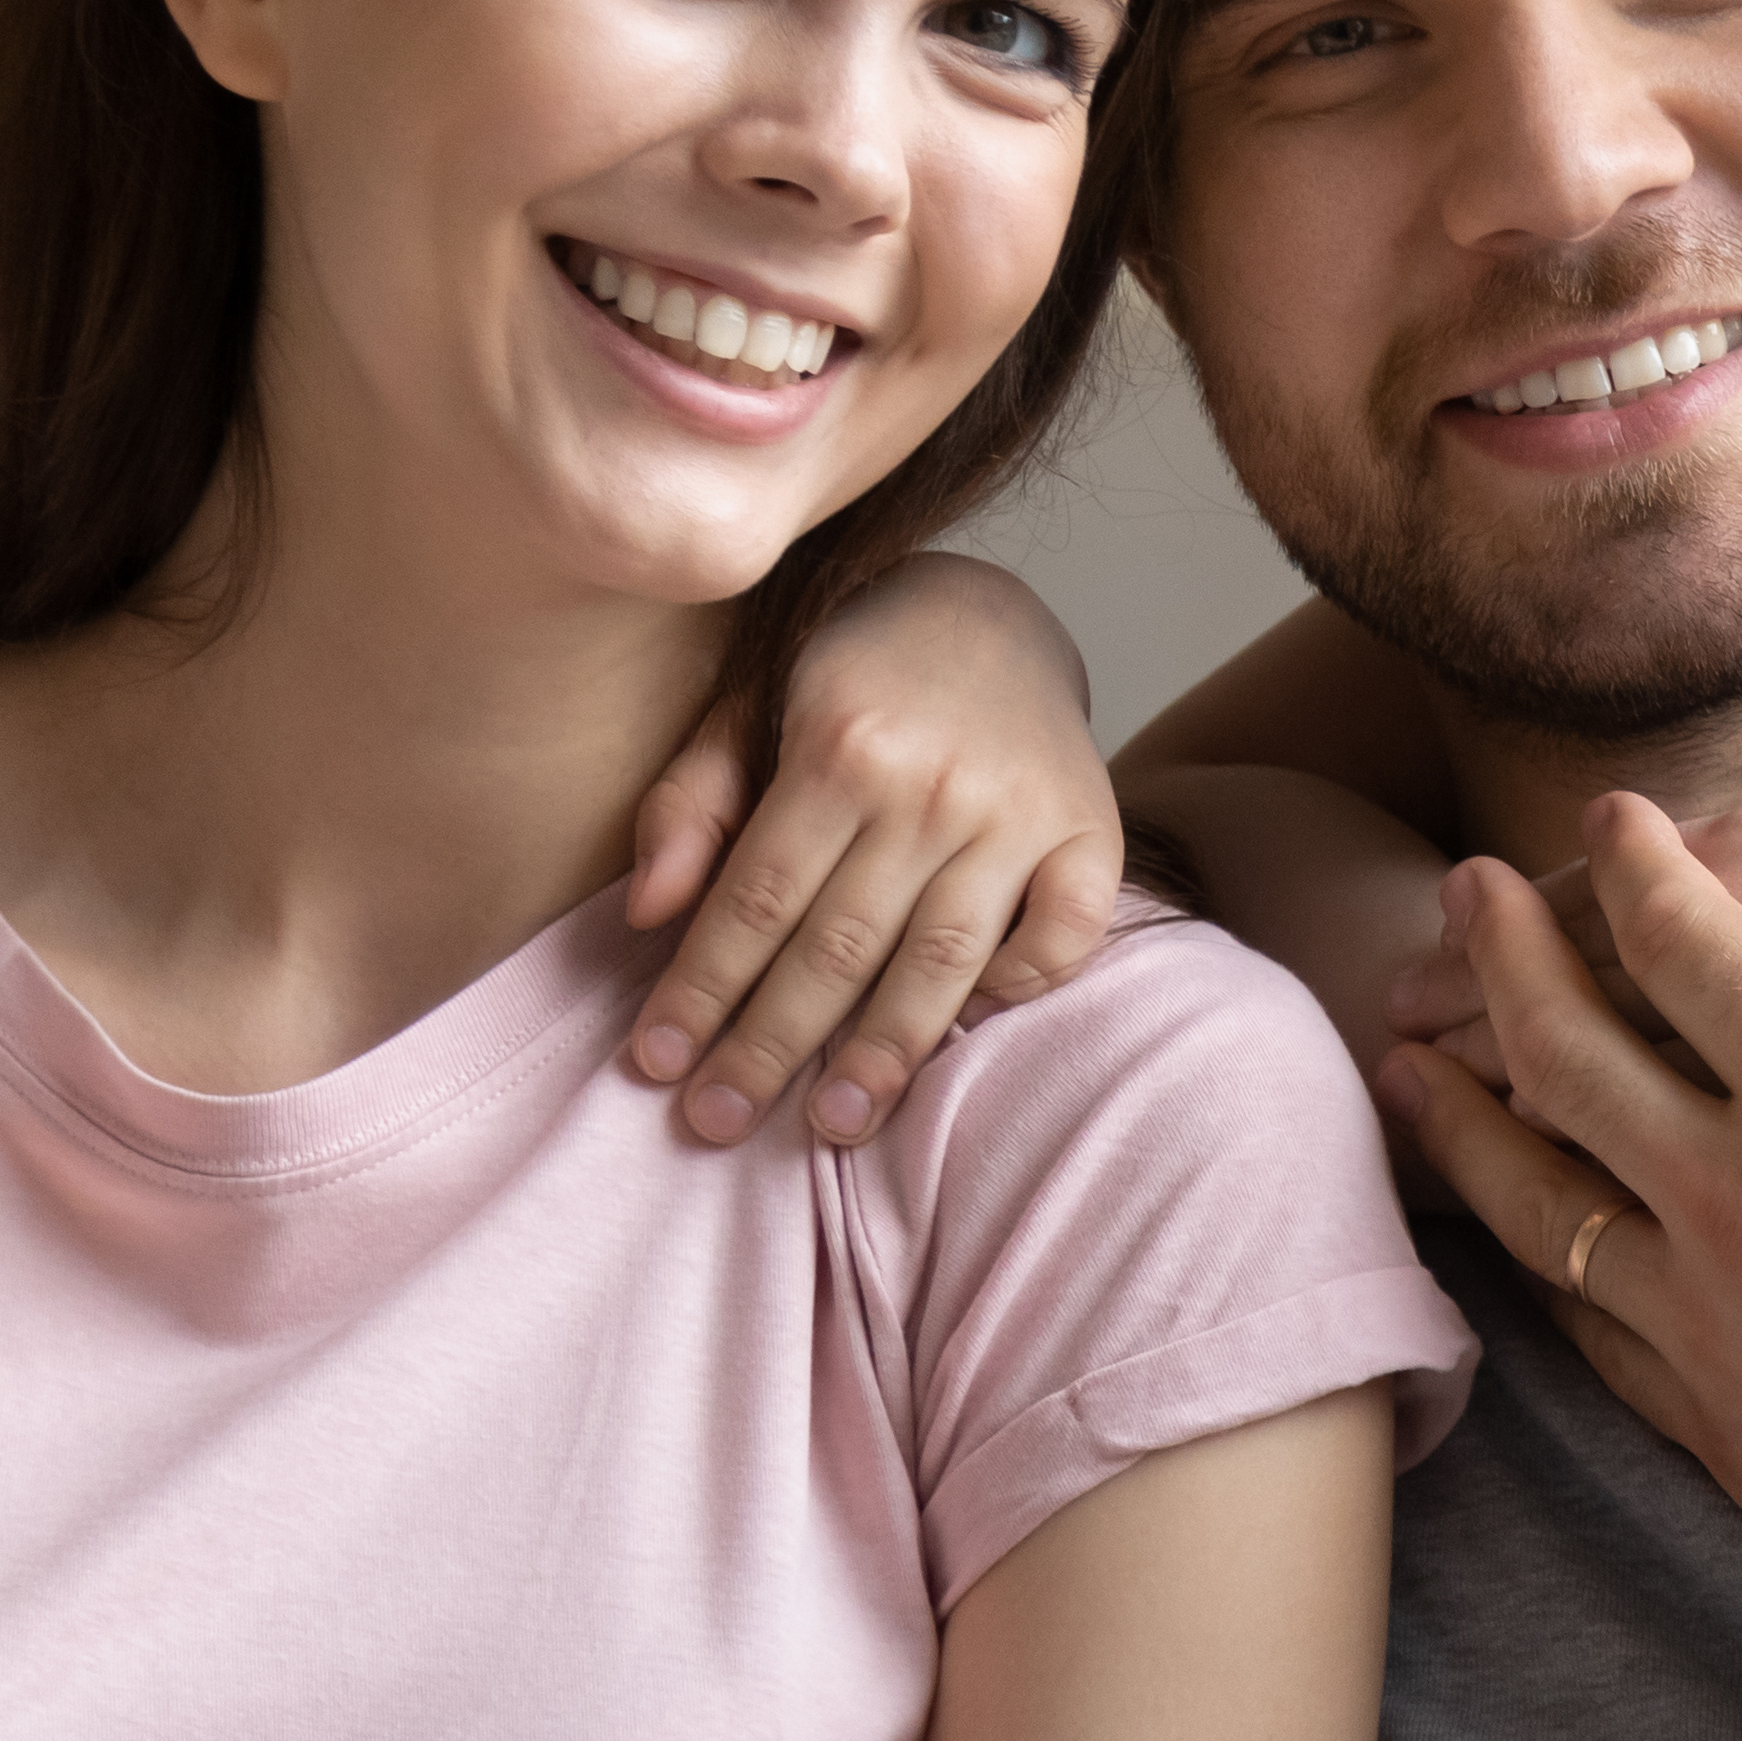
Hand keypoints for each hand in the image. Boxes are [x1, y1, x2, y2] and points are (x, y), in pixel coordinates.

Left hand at [623, 556, 1120, 1144]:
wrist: (989, 616)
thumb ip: (692, 802)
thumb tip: (648, 913)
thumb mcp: (750, 705)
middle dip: (768, 1048)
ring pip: (941, 964)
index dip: (701, 991)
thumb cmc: (853, 677)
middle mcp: (936, 783)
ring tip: (828, 1123)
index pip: (757, 901)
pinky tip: (961, 1030)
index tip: (654, 1065)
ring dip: (880, 1056)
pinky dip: (1015, 990)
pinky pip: (1059, 941)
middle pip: (838, 949)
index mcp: (842, 742)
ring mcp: (1022, 812)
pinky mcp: (1094, 831)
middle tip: (714, 1124)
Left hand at [1373, 753, 1741, 1653]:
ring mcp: (1703, 1314)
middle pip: (1565, 1050)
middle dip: (1499, 955)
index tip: (1605, 818)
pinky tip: (1516, 1240)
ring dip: (1460, 1114)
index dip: (1634, 862)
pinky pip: (1582, 1320)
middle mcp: (1729, 1194)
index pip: (1683, 939)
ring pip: (1536, 1195)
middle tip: (1462, 896)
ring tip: (1409, 1065)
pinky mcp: (1707, 1416)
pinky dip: (1530, 1261)